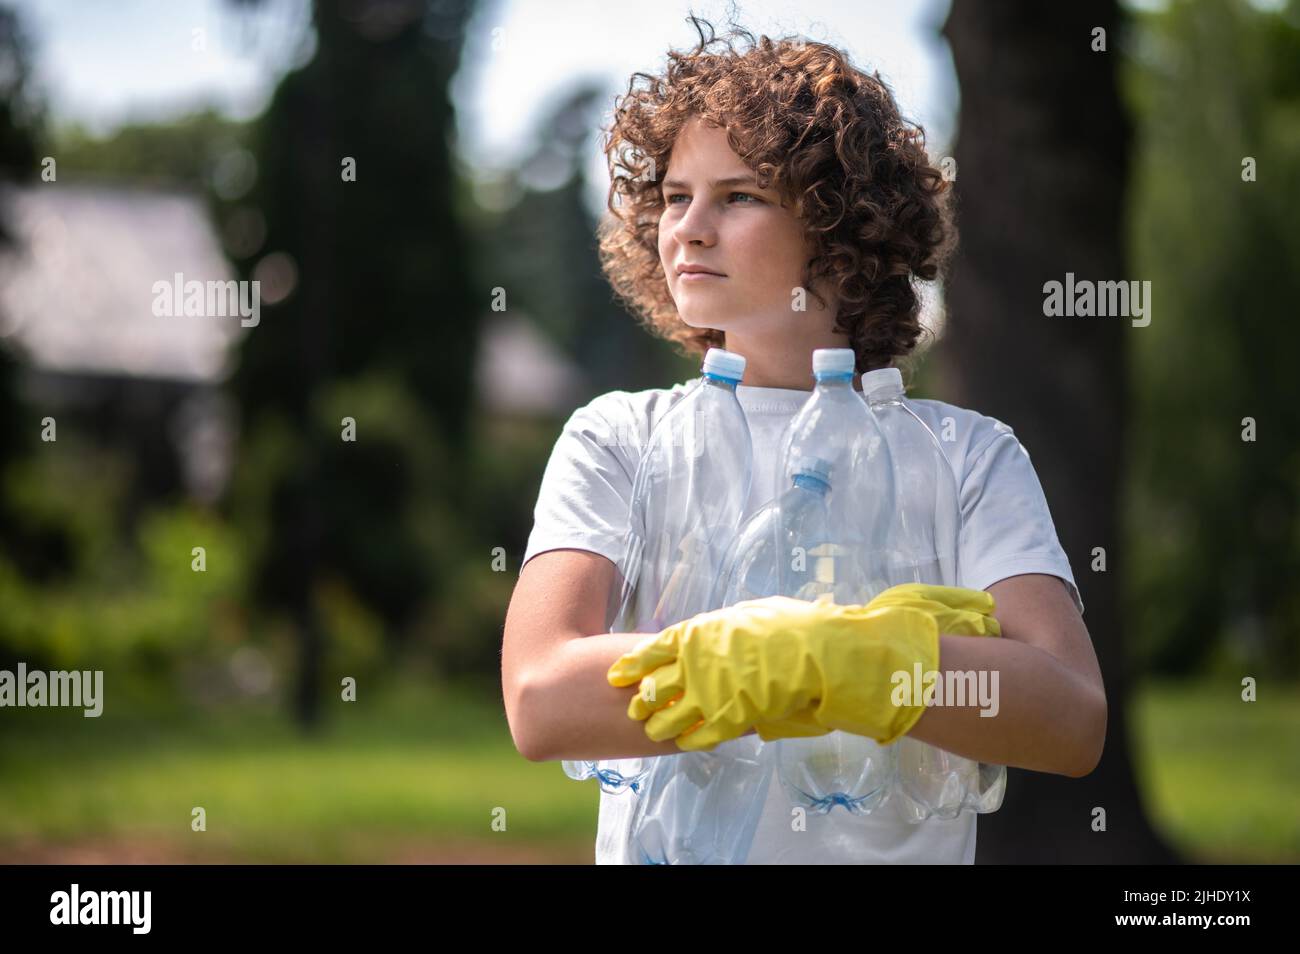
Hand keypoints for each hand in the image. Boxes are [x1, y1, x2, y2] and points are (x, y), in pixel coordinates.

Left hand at [607, 585, 999, 750]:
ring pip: (680, 706)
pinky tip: (682, 745)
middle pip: (665, 676)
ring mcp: (729, 683)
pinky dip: (695, 737)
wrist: (843, 655)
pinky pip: (711, 728)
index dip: (641, 657)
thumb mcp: (770, 619)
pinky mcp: (746, 710)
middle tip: (625, 702)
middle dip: (644, 690)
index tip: (619, 668)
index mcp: (722, 628)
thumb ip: (744, 631)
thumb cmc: (812, 632)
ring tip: (646, 729)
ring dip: (663, 718)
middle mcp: (717, 654)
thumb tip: (728, 634)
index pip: (669, 642)